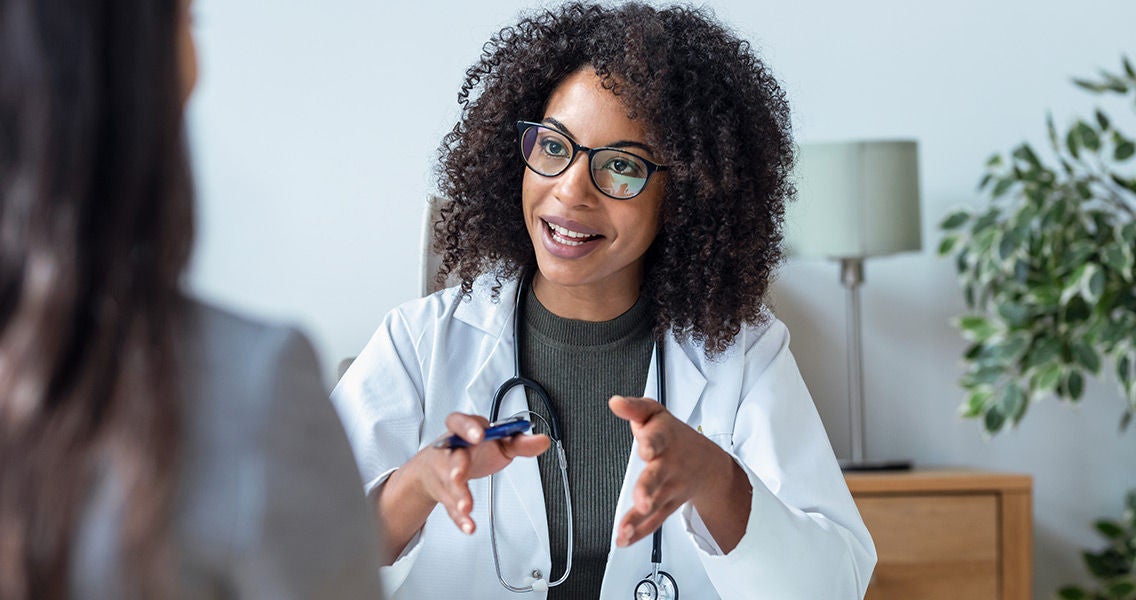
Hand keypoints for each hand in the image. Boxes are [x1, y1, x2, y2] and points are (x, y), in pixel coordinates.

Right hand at [405, 412, 549, 535]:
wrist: (437, 467)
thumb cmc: (472, 450)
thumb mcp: (497, 442)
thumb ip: (519, 442)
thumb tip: (542, 441)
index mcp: (464, 432)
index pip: (460, 422)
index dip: (468, 428)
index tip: (479, 435)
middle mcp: (451, 451)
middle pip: (452, 457)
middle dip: (456, 466)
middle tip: (458, 475)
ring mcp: (445, 473)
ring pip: (449, 484)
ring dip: (458, 496)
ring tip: (466, 507)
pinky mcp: (445, 494)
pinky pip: (450, 507)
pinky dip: (460, 518)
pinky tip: (468, 525)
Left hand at [609, 395, 749, 550]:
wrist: (708, 464)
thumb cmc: (674, 436)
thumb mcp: (655, 413)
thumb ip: (635, 408)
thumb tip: (615, 402)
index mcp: (665, 438)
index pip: (658, 438)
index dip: (651, 442)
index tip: (644, 448)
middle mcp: (669, 465)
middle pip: (657, 477)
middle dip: (648, 489)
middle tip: (642, 500)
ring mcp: (669, 488)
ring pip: (655, 505)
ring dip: (639, 518)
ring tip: (624, 530)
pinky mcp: (667, 505)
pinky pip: (654, 521)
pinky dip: (639, 531)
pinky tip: (624, 539)